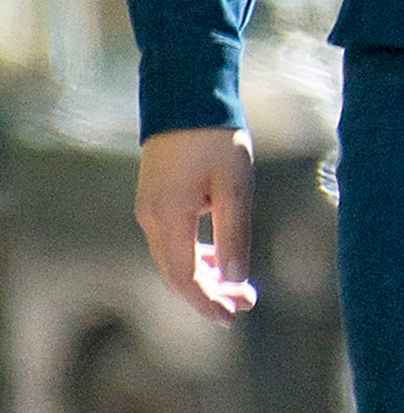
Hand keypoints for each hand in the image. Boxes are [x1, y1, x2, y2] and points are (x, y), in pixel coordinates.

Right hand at [135, 128, 257, 322]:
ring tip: (238, 286)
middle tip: (245, 305)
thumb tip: (236, 280)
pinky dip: (195, 254)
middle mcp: (151, 219)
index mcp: (168, 219)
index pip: (185, 278)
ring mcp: (149, 210)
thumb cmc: (216, 137)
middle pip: (177, 273)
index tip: (235, 316)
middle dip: (210, 293)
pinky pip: (173, 240)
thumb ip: (234, 233)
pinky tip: (218, 256)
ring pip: (174, 258)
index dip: (209, 301)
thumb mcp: (235, 184)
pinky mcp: (155, 199)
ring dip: (204, 275)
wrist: (187, 96)